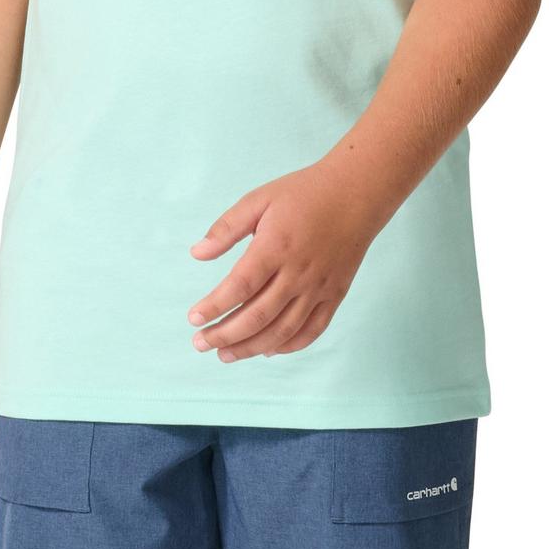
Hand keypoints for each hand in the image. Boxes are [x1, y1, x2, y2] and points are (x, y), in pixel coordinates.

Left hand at [186, 158, 385, 360]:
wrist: (356, 194)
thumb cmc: (303, 194)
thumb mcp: (259, 199)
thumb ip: (227, 228)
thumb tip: (196, 253)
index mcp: (275, 247)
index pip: (240, 287)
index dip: (215, 306)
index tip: (193, 318)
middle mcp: (298, 273)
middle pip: (258, 316)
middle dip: (225, 335)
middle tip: (200, 344)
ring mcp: (319, 288)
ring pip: (283, 330)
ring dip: (251, 347)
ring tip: (226, 354)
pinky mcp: (335, 295)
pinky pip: (312, 330)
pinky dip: (288, 346)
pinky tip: (267, 350)